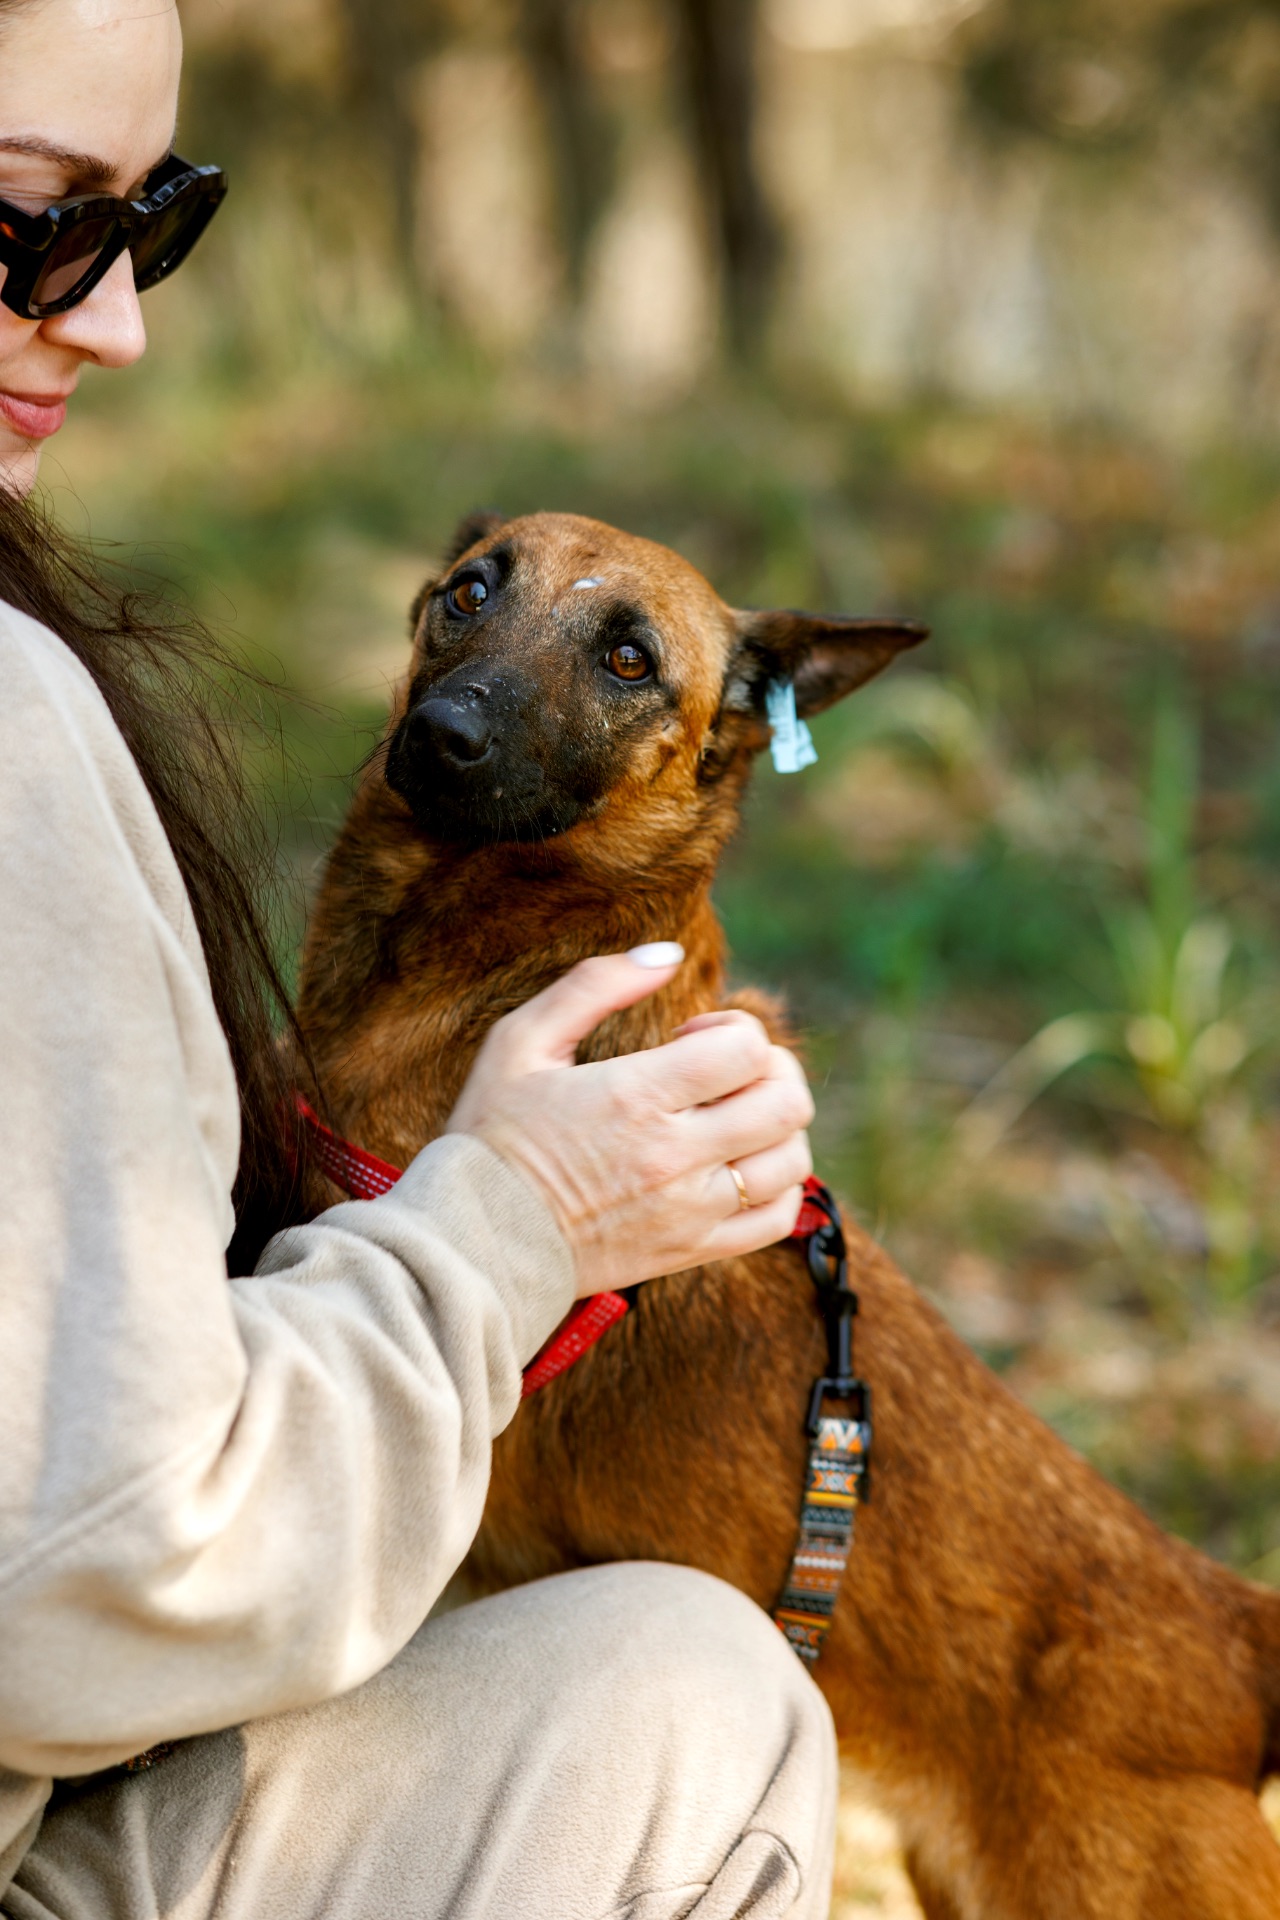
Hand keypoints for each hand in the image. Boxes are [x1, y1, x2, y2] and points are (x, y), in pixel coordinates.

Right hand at [445, 946, 814, 1294]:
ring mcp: (690, 1211)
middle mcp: (675, 1158)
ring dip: (775, 1125)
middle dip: (769, 1068)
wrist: (475, 1243)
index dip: (733, 1027)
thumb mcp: (520, 1041)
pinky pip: (778, 1217)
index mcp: (637, 1097)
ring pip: (792, 1159)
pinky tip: (739, 1164)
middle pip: (786, 1101)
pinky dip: (778, 1184)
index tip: (690, 1038)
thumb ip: (594, 985)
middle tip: (723, 1071)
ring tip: (731, 1116)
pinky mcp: (692, 1250)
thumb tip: (666, 954)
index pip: (747, 1048)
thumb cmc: (493, 1135)